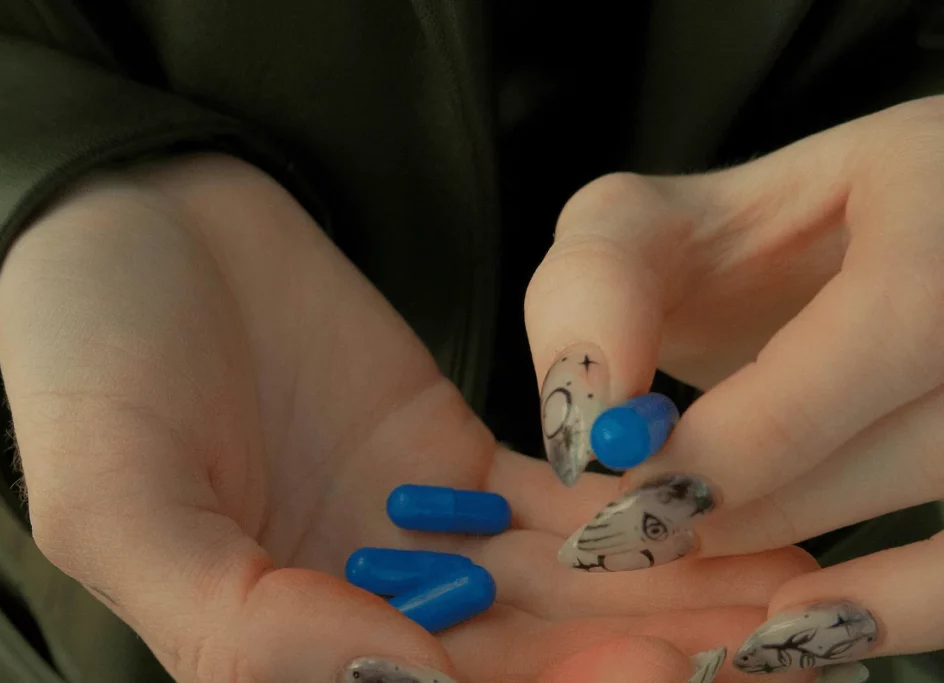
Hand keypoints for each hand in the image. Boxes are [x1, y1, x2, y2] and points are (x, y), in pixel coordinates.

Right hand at [0, 154, 814, 682]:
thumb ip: (237, 623)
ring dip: (654, 593)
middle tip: (751, 646)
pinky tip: (701, 511)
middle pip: (509, 661)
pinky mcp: (449, 452)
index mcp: (268, 644)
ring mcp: (410, 528)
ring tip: (763, 590)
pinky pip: (549, 496)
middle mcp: (353, 601)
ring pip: (549, 587)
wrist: (129, 225)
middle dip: (629, 657)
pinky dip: (623, 510)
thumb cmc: (83, 362)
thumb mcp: (113, 504)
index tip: (652, 679)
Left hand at [525, 95, 943, 674]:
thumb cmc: (738, 238)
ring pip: (943, 490)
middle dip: (752, 495)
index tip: (622, 478)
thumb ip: (599, 286)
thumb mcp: (646, 223)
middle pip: (918, 429)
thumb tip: (589, 418)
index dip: (743, 431)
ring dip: (797, 542)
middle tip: (637, 525)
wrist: (832, 259)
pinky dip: (899, 606)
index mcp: (937, 191)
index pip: (883, 326)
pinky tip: (797, 622)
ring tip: (682, 543)